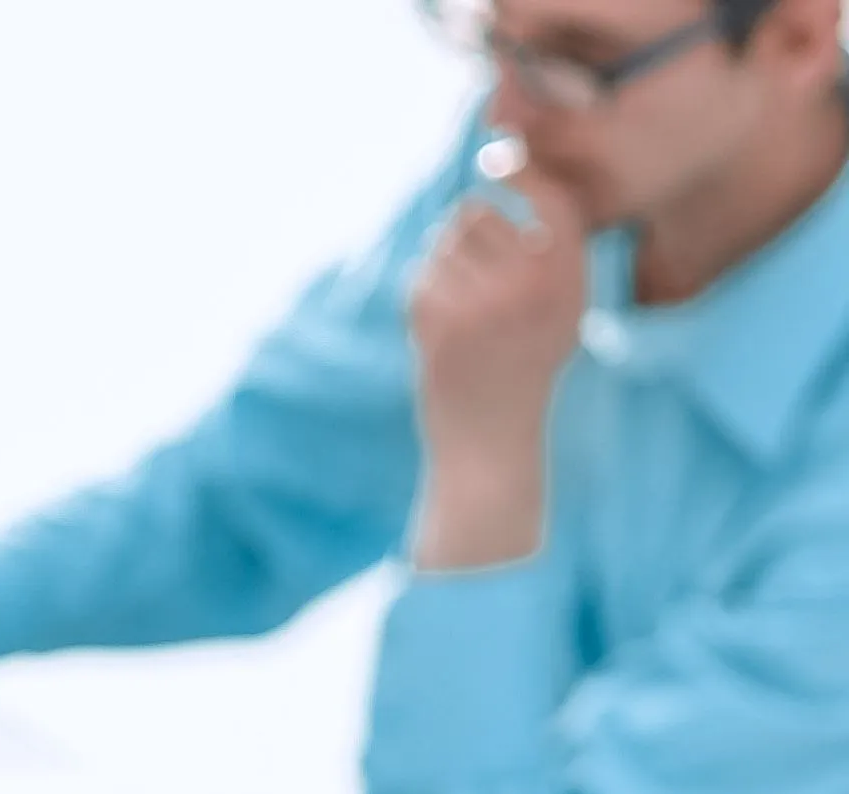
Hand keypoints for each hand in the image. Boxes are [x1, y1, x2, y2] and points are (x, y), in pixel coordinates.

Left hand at [407, 166, 586, 569]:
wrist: (492, 442)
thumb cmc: (526, 369)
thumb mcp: (560, 309)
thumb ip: (549, 251)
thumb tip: (511, 166)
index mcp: (571, 279)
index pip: (549, 198)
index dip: (520, 169)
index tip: (497, 152)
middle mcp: (533, 284)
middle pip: (478, 213)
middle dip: (466, 237)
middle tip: (476, 283)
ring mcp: (484, 301)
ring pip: (443, 243)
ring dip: (444, 269)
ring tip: (465, 316)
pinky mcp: (440, 320)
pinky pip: (420, 276)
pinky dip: (423, 299)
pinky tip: (443, 336)